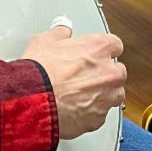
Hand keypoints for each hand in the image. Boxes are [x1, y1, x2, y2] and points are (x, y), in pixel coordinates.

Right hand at [23, 25, 125, 140]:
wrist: (33, 101)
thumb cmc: (39, 72)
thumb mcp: (44, 41)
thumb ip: (59, 34)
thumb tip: (62, 32)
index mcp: (98, 48)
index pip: (114, 44)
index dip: (103, 49)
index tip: (96, 52)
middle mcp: (109, 72)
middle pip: (118, 70)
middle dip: (105, 72)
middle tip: (85, 74)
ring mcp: (107, 97)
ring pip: (115, 94)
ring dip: (103, 93)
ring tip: (81, 93)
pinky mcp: (99, 118)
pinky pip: (101, 113)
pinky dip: (91, 111)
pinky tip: (75, 107)